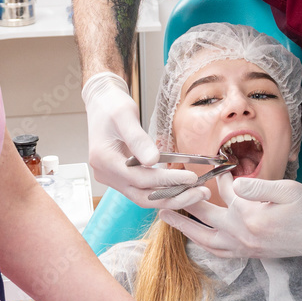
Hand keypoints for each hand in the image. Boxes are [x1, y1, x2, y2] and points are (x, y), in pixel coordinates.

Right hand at [82, 72, 209, 208]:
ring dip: (169, 197)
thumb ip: (138, 139)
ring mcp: (111, 178)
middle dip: (173, 197)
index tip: (191, 177)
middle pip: (142, 196)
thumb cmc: (112, 105)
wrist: (101, 102)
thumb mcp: (125, 115)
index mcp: (104, 160)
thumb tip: (154, 160)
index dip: (167, 180)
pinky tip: (180, 187)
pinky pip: (141, 190)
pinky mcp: (119, 177)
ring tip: (196, 193)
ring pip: (143, 197)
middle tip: (200, 193)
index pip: (140, 178)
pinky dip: (161, 191)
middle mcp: (106, 174)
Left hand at [160, 173, 301, 258]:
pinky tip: (197, 238)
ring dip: (184, 229)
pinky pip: (219, 252)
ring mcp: (246, 248)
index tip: (208, 166)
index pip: (224, 194)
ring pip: (206, 241)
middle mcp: (243, 236)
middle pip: (203, 220)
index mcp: (250, 216)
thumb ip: (256, 186)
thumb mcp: (286, 189)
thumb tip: (232, 182)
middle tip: (162, 196)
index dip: (216, 178)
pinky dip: (204, 244)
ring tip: (168, 219)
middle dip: (182, 205)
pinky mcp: (251, 255)